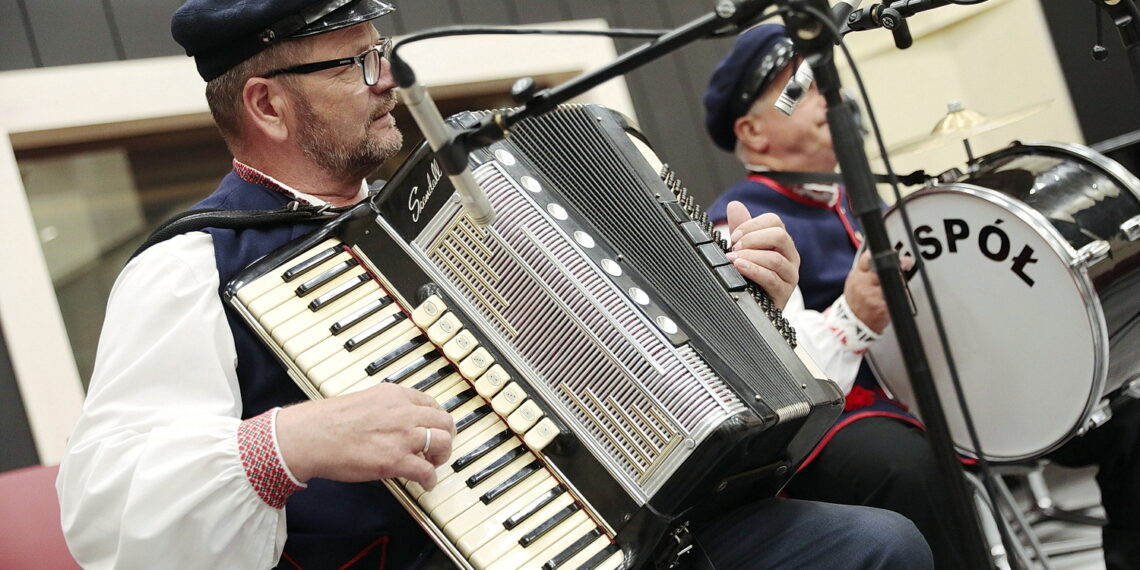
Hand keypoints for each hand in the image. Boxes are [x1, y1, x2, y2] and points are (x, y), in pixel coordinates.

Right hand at [276, 382, 455, 490]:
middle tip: (438, 447)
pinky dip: (430, 479)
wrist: (310, 436)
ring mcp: (402, 436)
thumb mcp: (363, 400)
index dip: (436, 419)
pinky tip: (425, 483)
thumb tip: (392, 420)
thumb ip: (384, 407)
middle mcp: (403, 412)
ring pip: (442, 443)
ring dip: (441, 456)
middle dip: (445, 436)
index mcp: (395, 395)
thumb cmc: (327, 421)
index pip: (430, 403)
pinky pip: (426, 471)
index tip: (435, 427)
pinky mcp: (396, 460)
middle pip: (443, 422)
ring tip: (432, 464)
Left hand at [725, 201, 799, 308]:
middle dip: (752, 239)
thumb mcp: (745, 250)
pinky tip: (740, 267)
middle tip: (734, 247)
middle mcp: (790, 257)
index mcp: (782, 243)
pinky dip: (753, 271)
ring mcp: (790, 275)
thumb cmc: (751, 276)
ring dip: (750, 256)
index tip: (734, 236)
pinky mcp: (784, 293)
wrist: (754, 307)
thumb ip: (741, 229)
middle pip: (779, 236)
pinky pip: (771, 278)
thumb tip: (734, 204)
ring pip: (774, 258)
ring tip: (733, 259)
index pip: (774, 221)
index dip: (752, 225)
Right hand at [843, 251, 914, 332]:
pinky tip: (896, 299)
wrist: (853, 324)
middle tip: (906, 262)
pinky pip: (898, 298)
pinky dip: (900, 297)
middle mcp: (863, 284)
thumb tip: (882, 256)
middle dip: (899, 263)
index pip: (868, 258)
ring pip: (894, 282)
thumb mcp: (855, 282)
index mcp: (857, 276)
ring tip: (898, 286)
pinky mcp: (881, 308)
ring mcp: (872, 296)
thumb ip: (866, 270)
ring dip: (900, 282)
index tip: (893, 253)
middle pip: (883, 268)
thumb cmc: (856, 302)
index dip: (883, 254)